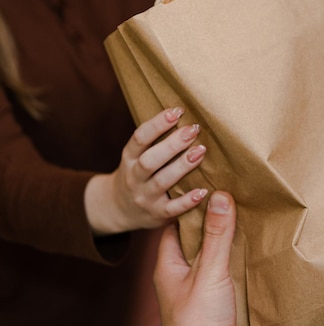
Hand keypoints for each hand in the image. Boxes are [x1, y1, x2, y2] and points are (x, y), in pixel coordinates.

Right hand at [84, 108, 207, 233]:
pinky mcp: (156, 214)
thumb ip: (155, 141)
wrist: (118, 209)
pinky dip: (187, 201)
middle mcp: (134, 177)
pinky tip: (203, 191)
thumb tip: (184, 116)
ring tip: (201, 151)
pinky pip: (172, 209)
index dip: (157, 123)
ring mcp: (144, 197)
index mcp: (129, 157)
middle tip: (193, 130)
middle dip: (172, 144)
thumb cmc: (137, 174)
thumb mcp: (136, 155)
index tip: (177, 111)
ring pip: (162, 181)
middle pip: (150, 160)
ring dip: (182, 166)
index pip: (140, 138)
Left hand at [154, 191, 245, 325]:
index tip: (203, 189)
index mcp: (166, 268)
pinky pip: (219, 278)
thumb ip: (216, 236)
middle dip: (208, 225)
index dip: (186, 209)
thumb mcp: (209, 272)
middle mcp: (177, 280)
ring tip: (240, 223)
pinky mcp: (211, 308)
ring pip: (206, 262)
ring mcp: (194, 295)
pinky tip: (246, 257)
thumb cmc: (200, 322)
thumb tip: (219, 196)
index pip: (172, 228)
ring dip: (220, 246)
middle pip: (191, 244)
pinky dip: (229, 265)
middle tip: (227, 201)